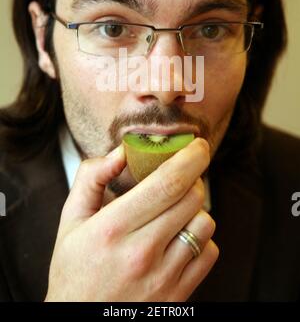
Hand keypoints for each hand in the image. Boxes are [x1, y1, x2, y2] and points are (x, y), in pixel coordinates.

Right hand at [45, 138, 217, 301]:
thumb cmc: (75, 269)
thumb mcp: (70, 220)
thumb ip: (91, 179)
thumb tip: (121, 152)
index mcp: (112, 229)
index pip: (165, 183)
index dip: (189, 158)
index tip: (198, 145)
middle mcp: (141, 252)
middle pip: (191, 198)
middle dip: (194, 176)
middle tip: (184, 173)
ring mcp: (163, 276)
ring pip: (204, 223)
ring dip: (196, 207)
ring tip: (177, 208)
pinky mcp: (178, 294)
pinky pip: (209, 252)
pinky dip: (201, 237)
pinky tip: (180, 236)